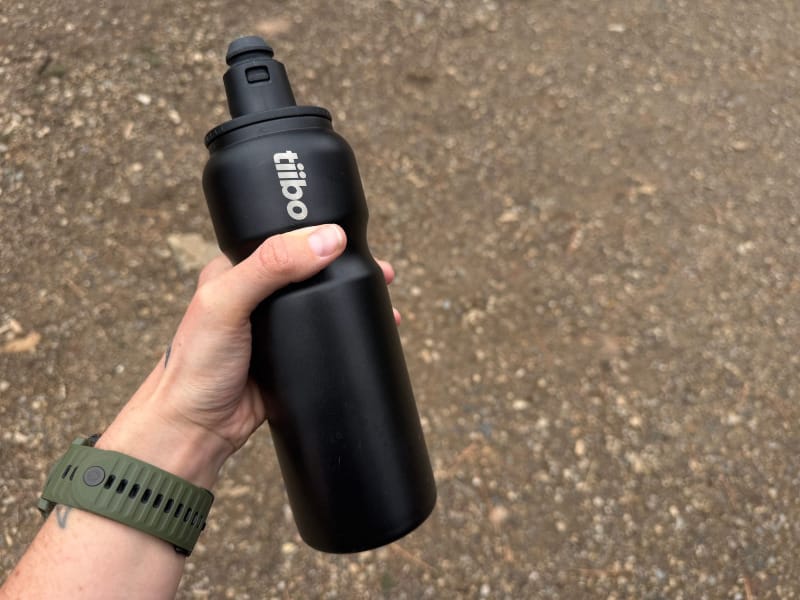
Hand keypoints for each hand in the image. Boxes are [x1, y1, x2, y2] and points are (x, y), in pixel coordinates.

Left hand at [96, 224, 398, 486]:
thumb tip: (328, 240)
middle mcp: (258, 295)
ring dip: (352, 300)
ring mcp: (276, 327)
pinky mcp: (289, 356)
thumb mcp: (227, 302)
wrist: (196, 428)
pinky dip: (347, 334)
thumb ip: (272, 266)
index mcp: (238, 269)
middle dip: (348, 269)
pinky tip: (367, 334)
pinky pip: (324, 338)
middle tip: (382, 273)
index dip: (320, 234)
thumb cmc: (197, 365)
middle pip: (312, 271)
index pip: (285, 239)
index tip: (354, 239)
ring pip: (322, 304)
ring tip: (386, 302)